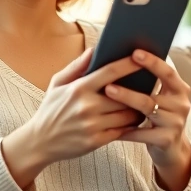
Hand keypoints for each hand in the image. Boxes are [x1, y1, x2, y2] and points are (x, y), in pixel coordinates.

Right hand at [6, 47, 144, 171]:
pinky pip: (122, 131)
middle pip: (124, 95)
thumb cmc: (50, 109)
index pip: (110, 72)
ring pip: (127, 114)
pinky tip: (134, 119)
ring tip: (145, 102)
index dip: (129, 64)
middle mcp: (86, 106)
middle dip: (139, 89)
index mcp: (78, 88)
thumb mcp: (57, 83)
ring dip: (139, 108)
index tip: (143, 57)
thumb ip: (77, 66)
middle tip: (150, 82)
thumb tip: (95, 49)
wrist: (40, 141)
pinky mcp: (96, 141)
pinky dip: (131, 125)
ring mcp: (92, 125)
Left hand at [104, 50, 190, 169]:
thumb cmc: (158, 116)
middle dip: (129, 90)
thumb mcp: (159, 97)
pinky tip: (108, 125)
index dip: (153, 62)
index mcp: (180, 89)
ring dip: (125, 104)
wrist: (171, 149)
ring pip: (146, 111)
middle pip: (152, 96)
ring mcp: (176, 123)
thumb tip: (124, 58)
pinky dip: (125, 130)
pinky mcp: (167, 140)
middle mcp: (181, 105)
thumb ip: (149, 81)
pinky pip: (141, 133)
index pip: (168, 72)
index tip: (135, 52)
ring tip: (107, 98)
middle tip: (108, 85)